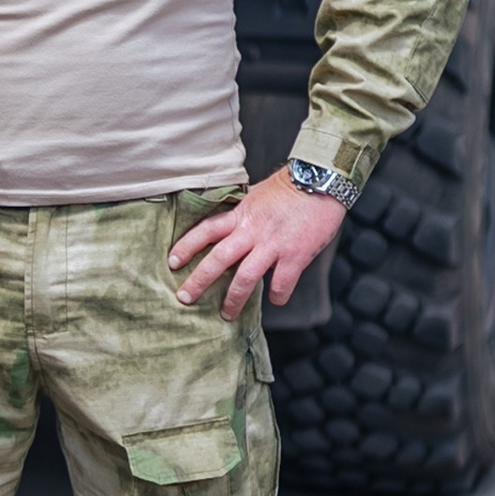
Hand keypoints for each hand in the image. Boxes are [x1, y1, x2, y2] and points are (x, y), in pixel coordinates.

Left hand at [168, 169, 346, 319]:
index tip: (172, 262)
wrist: (322, 181)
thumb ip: (242, 212)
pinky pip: (281, 284)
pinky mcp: (296, 255)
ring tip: (227, 314)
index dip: (186, 246)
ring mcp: (273, 244)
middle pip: (218, 259)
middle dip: (198, 281)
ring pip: (245, 278)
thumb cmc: (291, 187)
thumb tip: (228, 222)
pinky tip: (275, 299)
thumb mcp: (257, 194)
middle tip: (184, 298)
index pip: (206, 230)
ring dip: (233, 300)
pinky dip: (277, 296)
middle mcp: (252, 231)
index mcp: (241, 215)